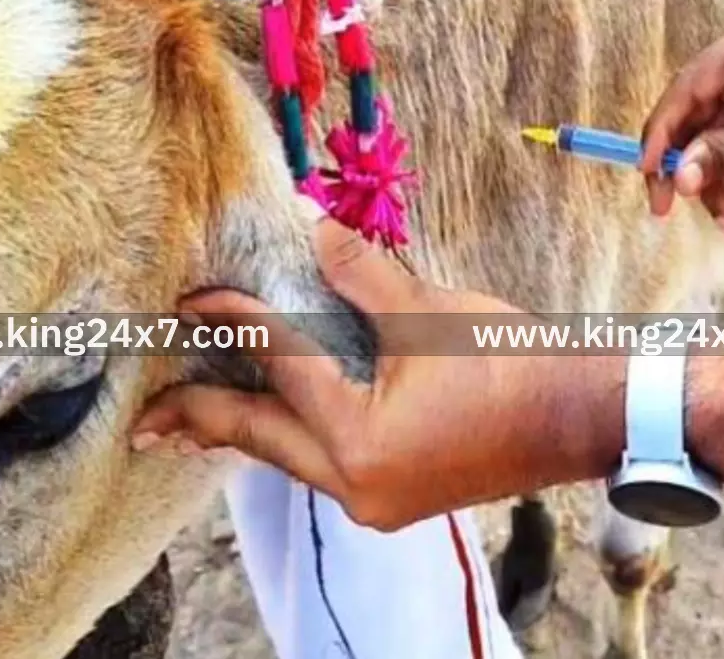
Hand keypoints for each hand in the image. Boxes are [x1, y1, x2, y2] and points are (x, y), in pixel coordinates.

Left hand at [131, 221, 614, 530]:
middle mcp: (356, 486)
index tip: (197, 298)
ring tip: (188, 423)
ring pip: (289, 458)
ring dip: (243, 432)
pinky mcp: (394, 495)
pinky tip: (270, 422)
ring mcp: (376, 499)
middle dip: (199, 422)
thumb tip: (310, 224)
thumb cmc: (511, 363)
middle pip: (261, 441)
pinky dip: (290, 436)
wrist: (579, 417)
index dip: (238, 322)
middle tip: (144, 422)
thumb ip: (360, 272)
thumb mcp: (430, 312)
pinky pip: (321, 463)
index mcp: (360, 442)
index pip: (283, 367)